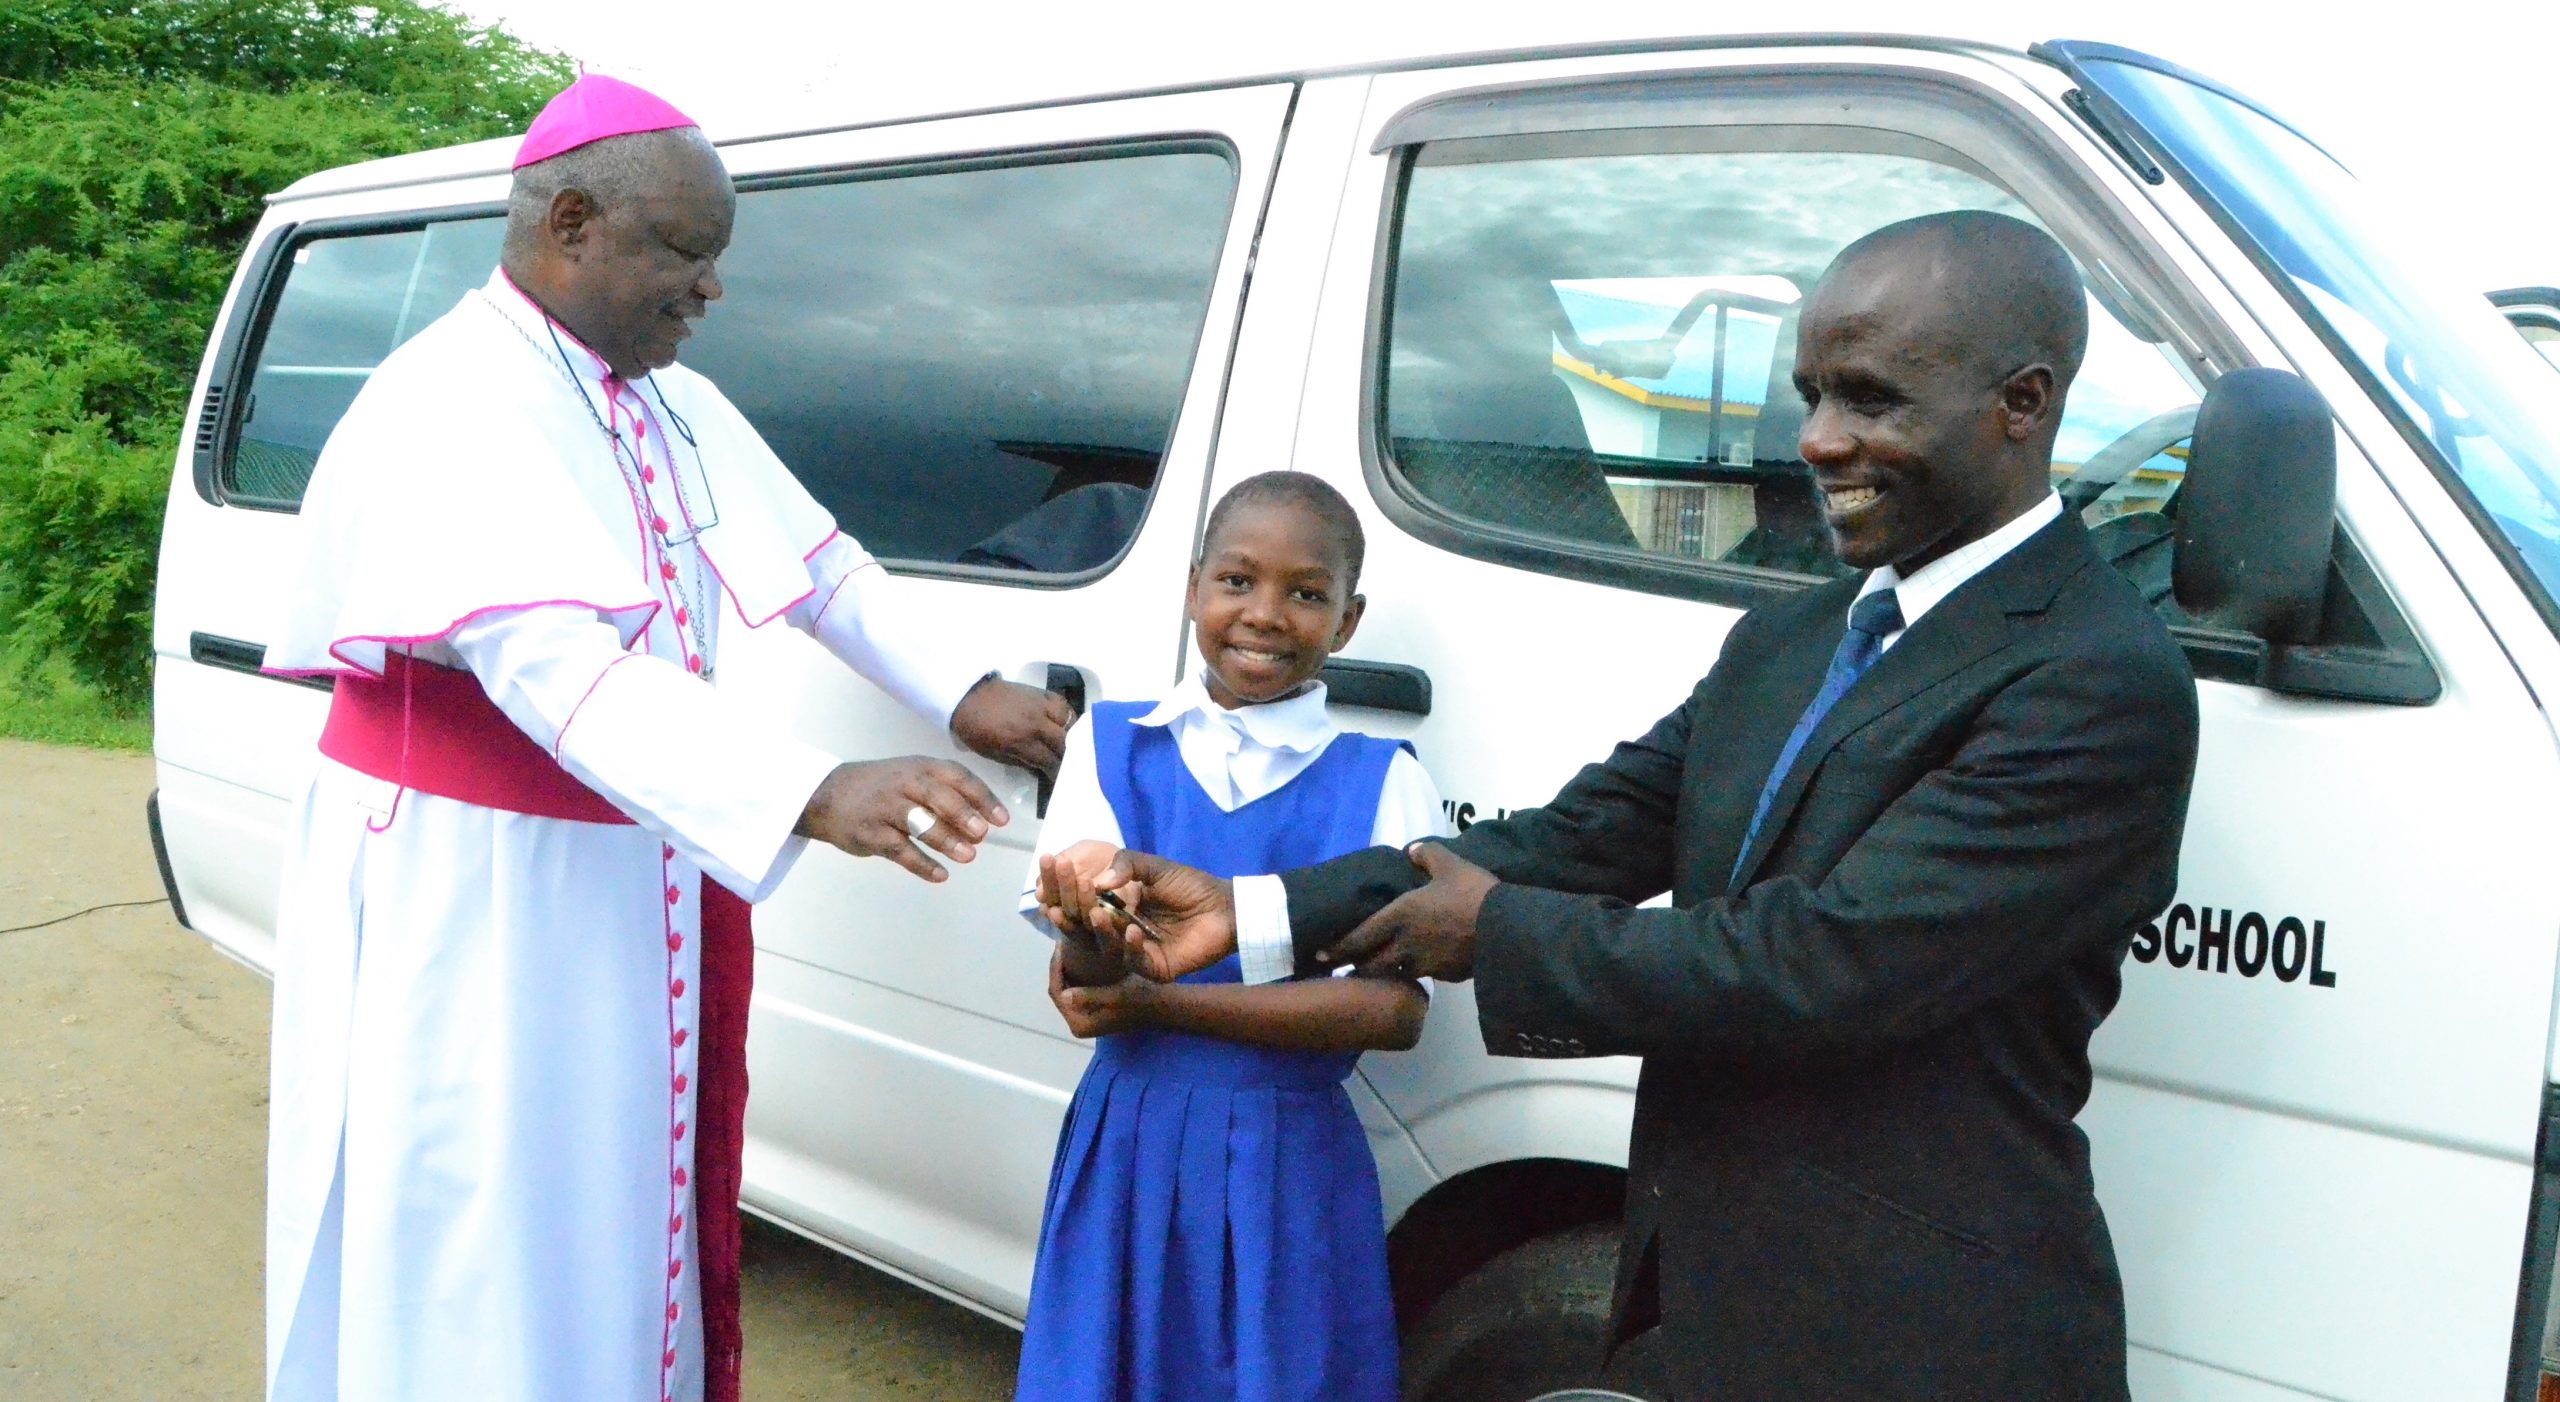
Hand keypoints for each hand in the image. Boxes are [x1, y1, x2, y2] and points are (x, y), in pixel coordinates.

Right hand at [796, 757, 1006, 882]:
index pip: (956, 777)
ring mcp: (885, 808)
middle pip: (937, 796)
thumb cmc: (882, 788)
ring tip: (967, 856)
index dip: (981, 797)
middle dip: (962, 815)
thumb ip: (945, 795)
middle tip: (982, 834)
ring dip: (945, 840)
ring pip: (918, 822)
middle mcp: (903, 783)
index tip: (1001, 819)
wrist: (827, 795)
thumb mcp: (912, 777)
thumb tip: (982, 824)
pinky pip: (899, 850)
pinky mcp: (870, 832)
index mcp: (920, 767)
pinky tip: (940, 875)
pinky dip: (921, 864)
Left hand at [949, 677, 1072, 778]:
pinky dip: (1066, 715)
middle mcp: (1036, 724)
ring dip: (1072, 735)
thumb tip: (1041, 770)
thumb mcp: (995, 754)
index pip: (1051, 762)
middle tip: (1069, 765)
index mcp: (1022, 742)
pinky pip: (1062, 704)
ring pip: (1069, 722)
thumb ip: (1022, 762)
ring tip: (1070, 743)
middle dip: (1070, 757)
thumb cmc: (976, 730)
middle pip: (1066, 743)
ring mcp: (1040, 706)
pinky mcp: (1040, 693)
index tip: (1062, 781)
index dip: (1059, 775)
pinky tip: (1064, 723)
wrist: (965, 697)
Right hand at [1044, 847, 1237, 982]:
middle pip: (1091, 925)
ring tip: (1096, 914)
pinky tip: (1133, 930)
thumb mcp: (1154, 867)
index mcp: (1118, 907)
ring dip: (1101, 929)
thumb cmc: (1190, 885)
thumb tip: (1097, 880)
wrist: (1225, 907)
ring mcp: (1136, 950)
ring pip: (1109, 944)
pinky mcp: (1154, 967)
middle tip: (1061, 903)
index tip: (1053, 886)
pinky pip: (1136, 959)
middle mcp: (1122, 930)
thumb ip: (1125, 865)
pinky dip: (1132, 946)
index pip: (1086, 903)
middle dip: (1077, 912)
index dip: (1071, 895)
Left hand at [1048, 944, 1158, 1038]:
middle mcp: (1079, 1025)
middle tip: (1062, 943)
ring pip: (1068, 988)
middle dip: (1060, 967)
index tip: (1059, 944)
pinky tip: (1082, 956)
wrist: (1164, 1005)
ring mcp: (1085, 1018)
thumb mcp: (1116, 995)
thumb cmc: (1141, 998)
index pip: (1057, 992)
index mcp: (1080, 1024)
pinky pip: (1078, 989)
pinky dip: (1077, 973)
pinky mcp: (1093, 1011)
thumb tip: (1064, 996)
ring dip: (1068, 968)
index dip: (1056, 967)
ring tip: (1070, 946)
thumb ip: (1089, 996)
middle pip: (1059, 990)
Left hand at [1323, 842, 1495, 980]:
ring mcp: (1426, 965)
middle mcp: (1405, 945)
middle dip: (1358, 967)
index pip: (1360, 937)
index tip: (1322, 955)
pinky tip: (1423, 967)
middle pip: (1371, 965)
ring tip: (1382, 972)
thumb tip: (1412, 850)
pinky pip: (1426, 976)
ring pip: (1396, 974)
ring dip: (1386, 974)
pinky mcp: (1447, 976)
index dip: (1339, 948)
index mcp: (1399, 917)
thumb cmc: (1472, 893)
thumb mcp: (1450, 864)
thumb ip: (1428, 854)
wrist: (1506, 929)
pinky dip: (1418, 973)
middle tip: (1347, 968)